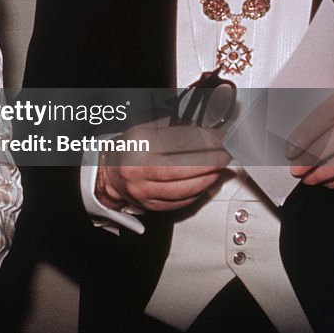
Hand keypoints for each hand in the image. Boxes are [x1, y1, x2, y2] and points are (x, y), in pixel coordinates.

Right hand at [95, 123, 229, 212]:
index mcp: (139, 144)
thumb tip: (202, 126)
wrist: (110, 174)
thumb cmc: (130, 149)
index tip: (218, 137)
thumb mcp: (146, 128)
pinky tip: (205, 183)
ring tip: (218, 170)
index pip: (176, 142)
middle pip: (180, 169)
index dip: (201, 140)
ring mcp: (144, 190)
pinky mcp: (150, 206)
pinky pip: (179, 202)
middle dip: (208, 163)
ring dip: (206, 179)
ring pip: (182, 189)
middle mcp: (138, 169)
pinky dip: (197, 193)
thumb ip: (173, 126)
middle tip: (224, 156)